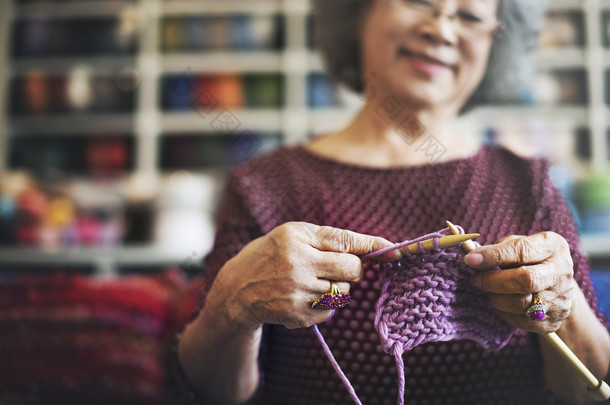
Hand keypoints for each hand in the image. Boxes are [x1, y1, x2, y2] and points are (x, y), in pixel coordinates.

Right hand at [204, 222, 400, 332]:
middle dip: (354, 269)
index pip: (344, 243)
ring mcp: (297, 294)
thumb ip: (328, 238)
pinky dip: (325, 304)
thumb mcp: (292, 234)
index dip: (373, 247)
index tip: (396, 251)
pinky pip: (330, 310)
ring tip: (311, 281)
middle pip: (352, 271)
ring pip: (344, 291)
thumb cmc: (269, 255)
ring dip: (336, 286)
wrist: (237, 291)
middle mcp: (297, 266)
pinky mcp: (298, 316)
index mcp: (296, 240)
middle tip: (338, 267)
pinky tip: (303, 297)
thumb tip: (368, 247)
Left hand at [464, 232, 574, 333]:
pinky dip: (505, 312)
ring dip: (496, 298)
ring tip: (489, 290)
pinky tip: (502, 302)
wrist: (557, 284)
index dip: (493, 256)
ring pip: (521, 304)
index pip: (521, 251)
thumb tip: (474, 256)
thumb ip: (501, 248)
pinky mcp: (553, 321)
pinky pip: (522, 321)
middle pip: (526, 280)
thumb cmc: (530, 258)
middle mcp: (561, 272)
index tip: (470, 259)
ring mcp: (560, 299)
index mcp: (553, 246)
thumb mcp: (521, 243)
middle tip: (475, 279)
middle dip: (493, 281)